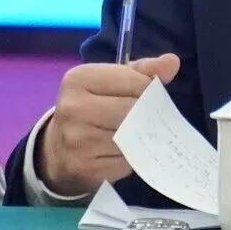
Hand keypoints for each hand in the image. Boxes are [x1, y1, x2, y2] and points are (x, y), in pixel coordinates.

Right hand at [37, 54, 179, 197]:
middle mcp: (73, 107)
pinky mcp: (83, 167)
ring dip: (138, 139)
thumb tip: (172, 61)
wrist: (58, 151)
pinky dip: (130, 159)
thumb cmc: (92, 108)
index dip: (148, 90)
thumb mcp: (112, 82)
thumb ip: (143, 71)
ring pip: (131, 137)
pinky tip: (119, 154)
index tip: (144, 96)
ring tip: (129, 135)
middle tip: (141, 118)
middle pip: (134, 110)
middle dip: (145, 115)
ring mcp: (76, 140)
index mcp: (79, 78)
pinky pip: (125, 162)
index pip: (135, 82)